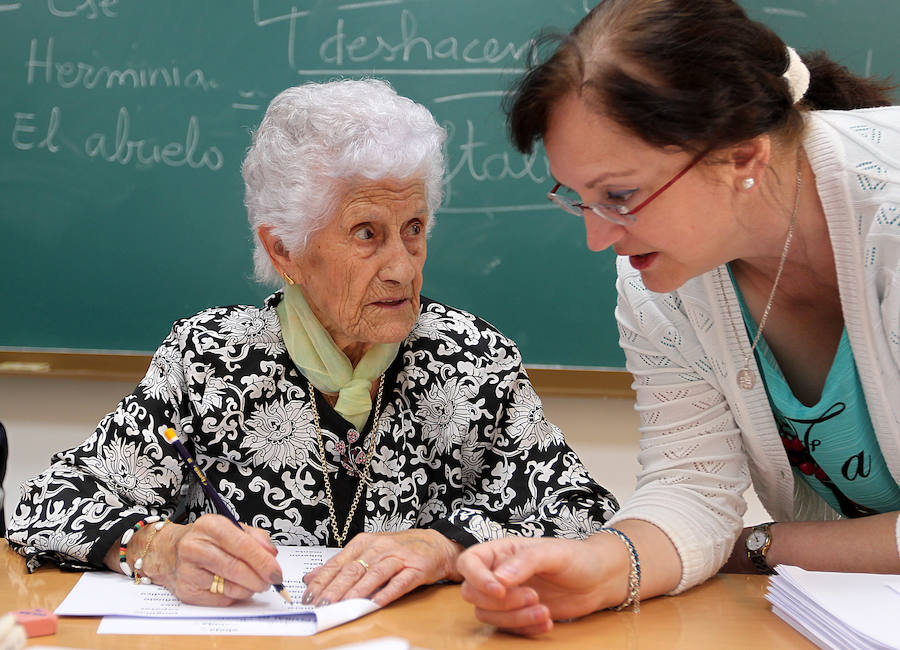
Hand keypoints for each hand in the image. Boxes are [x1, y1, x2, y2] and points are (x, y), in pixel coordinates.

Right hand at [139, 514, 281, 605]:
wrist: (168, 552)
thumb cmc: (206, 539)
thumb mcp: (230, 527)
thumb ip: (255, 538)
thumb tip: (271, 554)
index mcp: (210, 526)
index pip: (242, 545)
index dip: (263, 561)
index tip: (277, 572)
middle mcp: (195, 547)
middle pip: (236, 569)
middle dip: (259, 579)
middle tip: (271, 582)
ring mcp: (187, 571)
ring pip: (230, 587)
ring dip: (249, 589)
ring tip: (255, 584)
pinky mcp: (186, 591)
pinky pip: (220, 599)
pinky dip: (235, 596)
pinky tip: (236, 588)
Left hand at [302, 529, 462, 606]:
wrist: (435, 544)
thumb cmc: (399, 550)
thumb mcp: (367, 552)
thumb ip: (340, 565)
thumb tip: (312, 577)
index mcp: (364, 543)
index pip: (337, 563)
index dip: (322, 580)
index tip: (309, 595)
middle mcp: (379, 548)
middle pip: (353, 569)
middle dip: (335, 588)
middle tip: (322, 604)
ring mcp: (397, 557)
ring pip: (373, 575)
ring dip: (356, 592)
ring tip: (343, 606)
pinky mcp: (415, 568)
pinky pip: (399, 582)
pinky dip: (386, 593)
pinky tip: (375, 603)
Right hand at [457, 535, 628, 635]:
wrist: (597, 580)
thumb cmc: (576, 558)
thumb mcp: (553, 553)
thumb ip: (525, 561)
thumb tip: (499, 578)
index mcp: (501, 551)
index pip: (469, 562)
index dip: (477, 578)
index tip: (499, 591)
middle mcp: (498, 573)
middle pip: (472, 593)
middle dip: (502, 602)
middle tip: (534, 597)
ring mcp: (506, 596)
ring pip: (487, 615)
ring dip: (514, 618)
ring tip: (544, 611)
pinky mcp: (517, 615)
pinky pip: (507, 628)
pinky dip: (525, 628)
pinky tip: (547, 621)